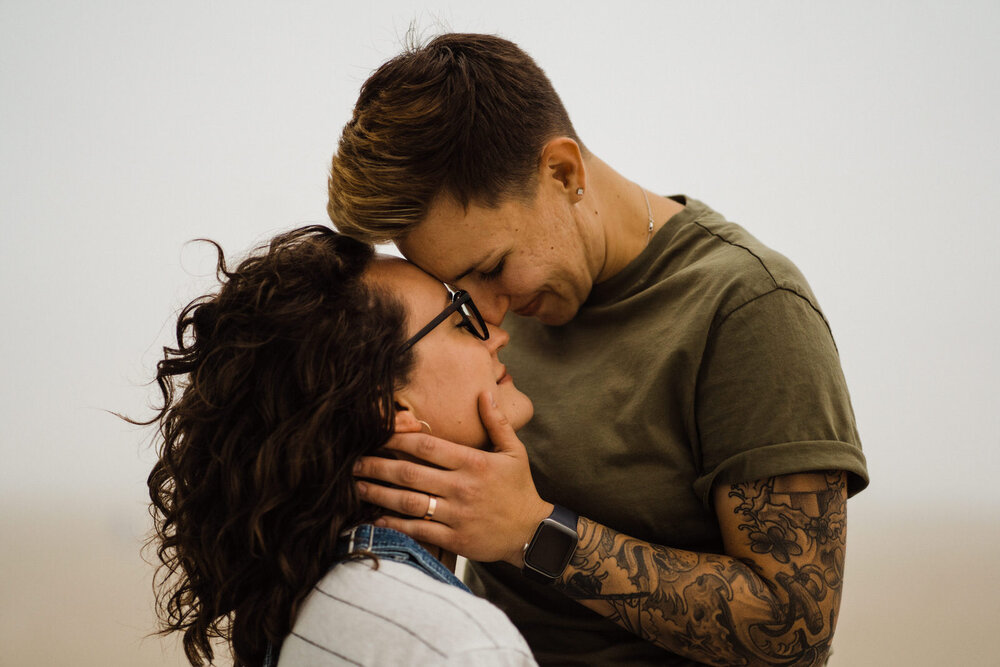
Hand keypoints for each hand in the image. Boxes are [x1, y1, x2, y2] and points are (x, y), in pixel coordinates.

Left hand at [354, 391, 551, 564]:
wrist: (533, 532)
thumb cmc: (520, 489)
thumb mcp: (515, 451)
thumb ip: (498, 422)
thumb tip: (485, 392)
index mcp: (473, 463)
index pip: (428, 446)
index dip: (398, 438)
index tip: (377, 435)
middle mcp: (462, 487)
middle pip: (410, 473)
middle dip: (377, 466)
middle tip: (353, 462)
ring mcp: (457, 514)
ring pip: (409, 502)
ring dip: (378, 494)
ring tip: (356, 487)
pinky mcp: (455, 538)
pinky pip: (418, 530)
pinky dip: (394, 524)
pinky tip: (375, 517)